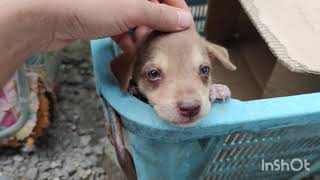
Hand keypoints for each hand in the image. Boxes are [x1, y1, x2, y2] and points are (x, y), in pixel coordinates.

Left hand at [42, 0, 192, 50]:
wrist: (47, 16)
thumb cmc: (88, 6)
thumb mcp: (133, 9)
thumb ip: (160, 14)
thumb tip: (184, 20)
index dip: (176, 9)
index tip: (183, 27)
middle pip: (151, 7)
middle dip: (157, 25)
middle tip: (162, 40)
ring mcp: (112, 5)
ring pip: (136, 19)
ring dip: (142, 33)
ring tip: (144, 45)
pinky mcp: (99, 18)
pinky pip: (120, 27)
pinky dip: (125, 37)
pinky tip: (127, 48)